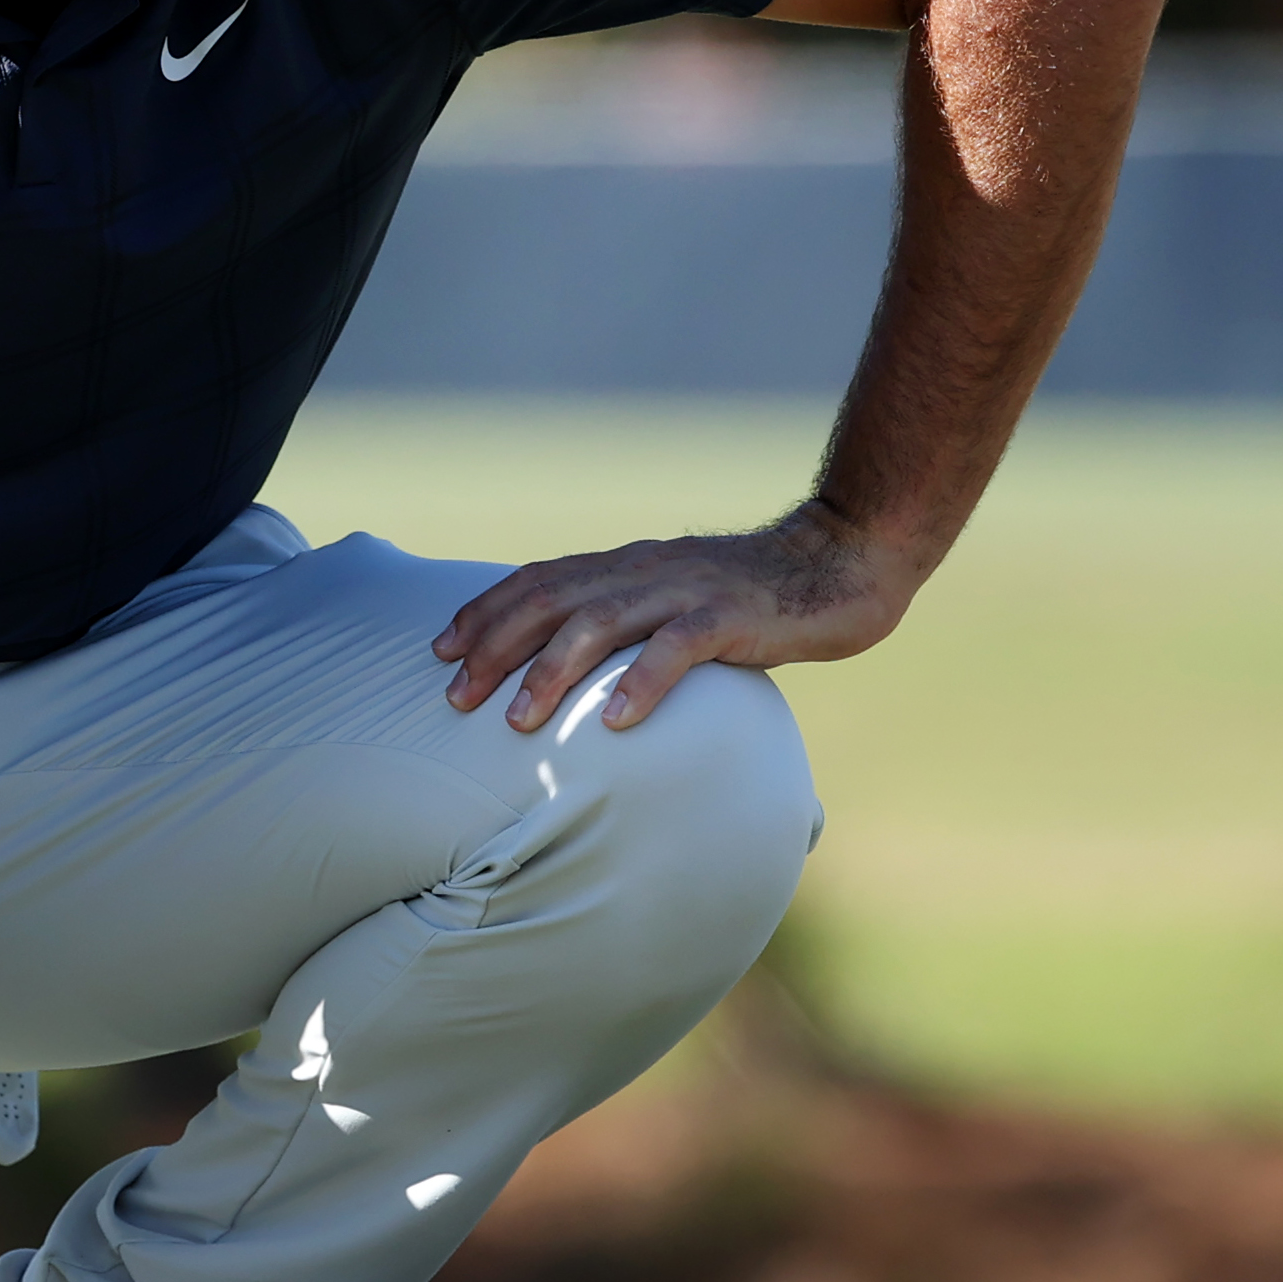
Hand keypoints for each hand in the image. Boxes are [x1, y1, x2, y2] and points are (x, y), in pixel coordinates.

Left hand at [432, 502, 921, 731]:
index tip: (440, 650)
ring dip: (551, 671)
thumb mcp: (682, 601)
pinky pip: (678, 648)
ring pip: (599, 624)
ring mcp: (687, 591)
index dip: (485, 612)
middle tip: (453, 697)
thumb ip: (636, 623)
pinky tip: (616, 720)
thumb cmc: (761, 594)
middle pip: (551, 602)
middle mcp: (646, 571)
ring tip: (517, 720)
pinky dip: (642, 682)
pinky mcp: (732, 616)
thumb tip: (583, 668)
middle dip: (495, 648)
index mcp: (629, 567)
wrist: (843, 561)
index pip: (539, 580)